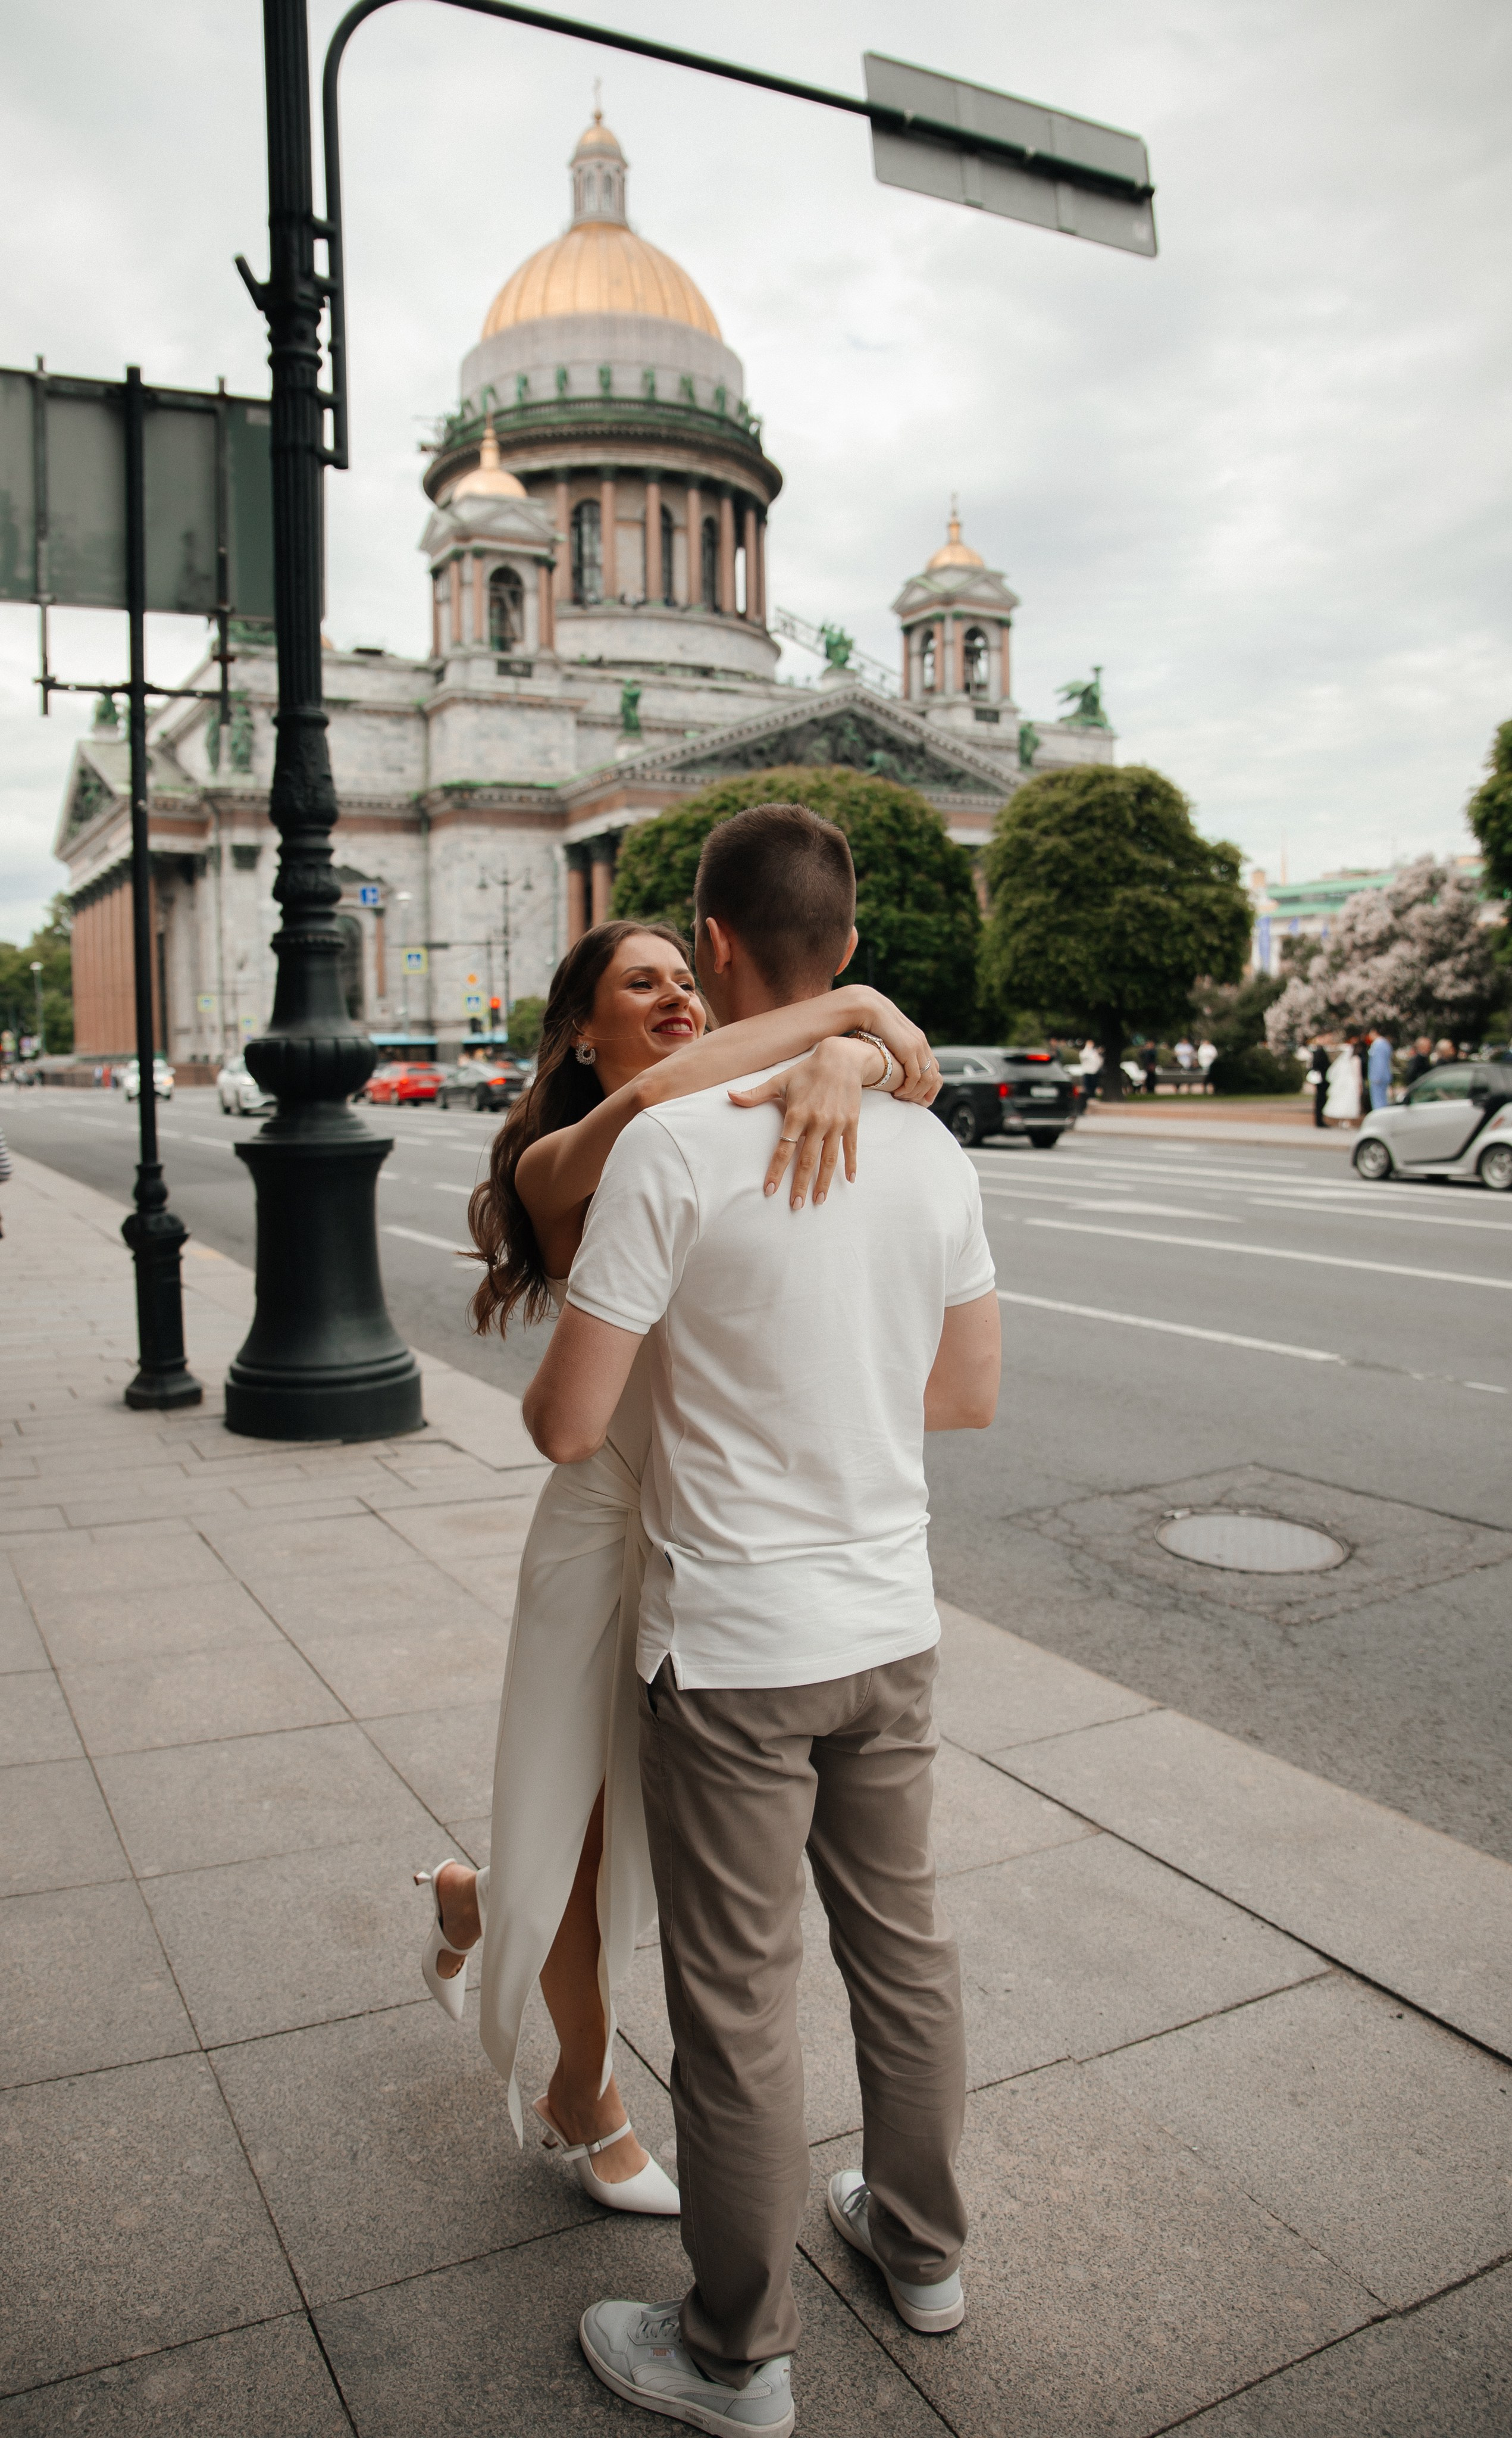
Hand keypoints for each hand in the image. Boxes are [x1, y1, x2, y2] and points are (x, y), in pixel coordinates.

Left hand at [729, 1038, 875, 1208]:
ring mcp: (836, 1123)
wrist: (842, 1057)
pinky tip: (849, 1180)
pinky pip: (850, 1147)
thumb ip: (755, 1094)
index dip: (776, 1170)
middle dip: (800, 1184)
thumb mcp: (780, 1081)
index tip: (769, 1190)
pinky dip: (851, 1164)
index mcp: (797, 1114)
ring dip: (824, 1181)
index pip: (784, 1148)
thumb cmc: (807, 1071)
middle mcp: (817, 1121)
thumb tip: (730, 1096)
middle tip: (795, 1205)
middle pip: (807, 1159)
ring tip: (819, 1200)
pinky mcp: (852, 1121)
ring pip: (829, 1158)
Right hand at [845, 989, 938, 1104]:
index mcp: (916, 1038)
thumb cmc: (867, 1023)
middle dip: (923, 1091)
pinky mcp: (909, 1048)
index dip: (925, 1083)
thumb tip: (885, 1059)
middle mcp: (921, 1041)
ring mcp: (917, 1044)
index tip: (911, 1094)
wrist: (864, 1007)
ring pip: (927, 1078)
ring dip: (915, 1092)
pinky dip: (909, 1088)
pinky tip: (897, 1093)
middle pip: (933, 1073)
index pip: (931, 1065)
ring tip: (900, 1098)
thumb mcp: (884, 1039)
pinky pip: (916, 1076)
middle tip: (908, 1101)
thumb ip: (890, 1048)